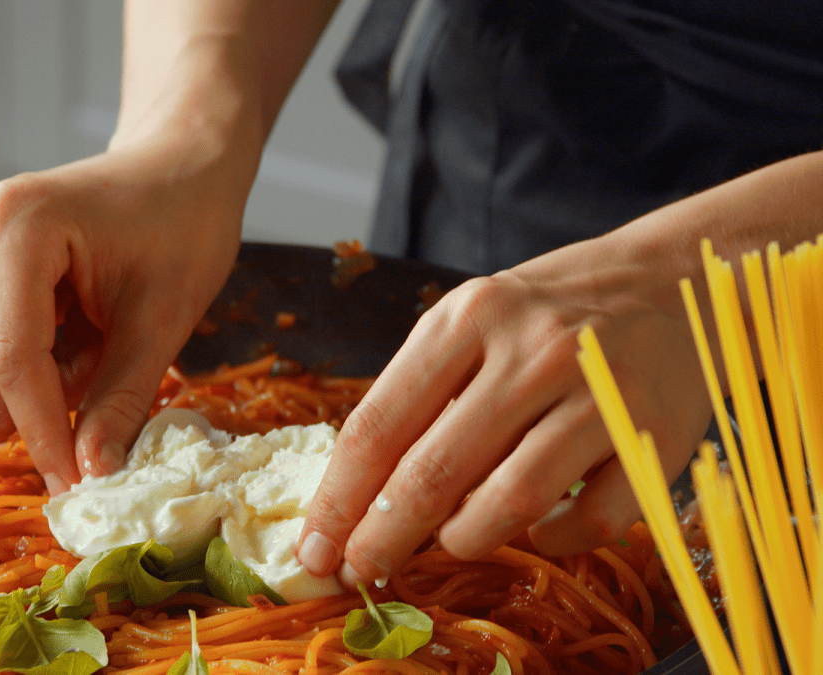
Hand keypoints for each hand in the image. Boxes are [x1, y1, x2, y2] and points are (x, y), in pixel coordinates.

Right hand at [0, 141, 244, 494]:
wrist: (177, 169)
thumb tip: (89, 477)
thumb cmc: (181, 226)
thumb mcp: (163, 320)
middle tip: (50, 425)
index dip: (39, 434)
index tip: (72, 486)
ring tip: (80, 361)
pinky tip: (65, 343)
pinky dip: (1, 369)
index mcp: (15, 224)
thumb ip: (120, 401)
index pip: (6, 359)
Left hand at [296, 233, 712, 585]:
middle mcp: (530, 351)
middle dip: (383, 537)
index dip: (339, 498)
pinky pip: (590, 520)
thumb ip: (422, 392)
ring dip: (465, 538)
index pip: (379, 423)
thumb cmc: (551, 311)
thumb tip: (360, 496)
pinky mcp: (653, 436)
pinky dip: (555, 541)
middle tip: (359, 572)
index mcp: (467, 317)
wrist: (673, 279)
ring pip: (510, 500)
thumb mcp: (473, 320)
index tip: (315, 548)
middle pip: (434, 470)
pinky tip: (540, 528)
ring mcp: (595, 392)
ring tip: (451, 540)